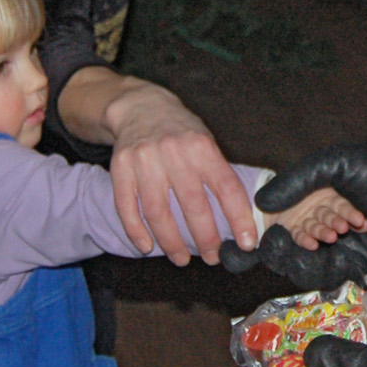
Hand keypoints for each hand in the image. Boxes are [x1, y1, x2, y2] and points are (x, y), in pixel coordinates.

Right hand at [102, 81, 257, 264]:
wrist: (140, 107)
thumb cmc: (181, 132)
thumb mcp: (206, 141)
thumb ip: (220, 174)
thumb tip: (243, 217)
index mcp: (201, 146)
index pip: (226, 187)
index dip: (239, 218)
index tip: (247, 243)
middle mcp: (173, 152)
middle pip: (192, 205)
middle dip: (205, 238)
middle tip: (212, 257)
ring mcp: (144, 160)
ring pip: (158, 212)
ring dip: (171, 242)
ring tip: (181, 259)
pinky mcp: (120, 168)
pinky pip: (127, 207)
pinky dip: (136, 231)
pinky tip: (147, 247)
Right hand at [223, 136, 366, 287]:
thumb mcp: (336, 163)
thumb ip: (298, 179)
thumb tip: (262, 202)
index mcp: (317, 200)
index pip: (280, 217)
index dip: (258, 225)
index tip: (237, 229)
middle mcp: (324, 225)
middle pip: (286, 243)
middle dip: (271, 242)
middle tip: (259, 238)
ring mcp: (338, 247)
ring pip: (301, 260)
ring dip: (290, 251)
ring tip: (280, 240)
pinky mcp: (355, 266)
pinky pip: (324, 271)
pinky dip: (308, 262)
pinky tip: (302, 245)